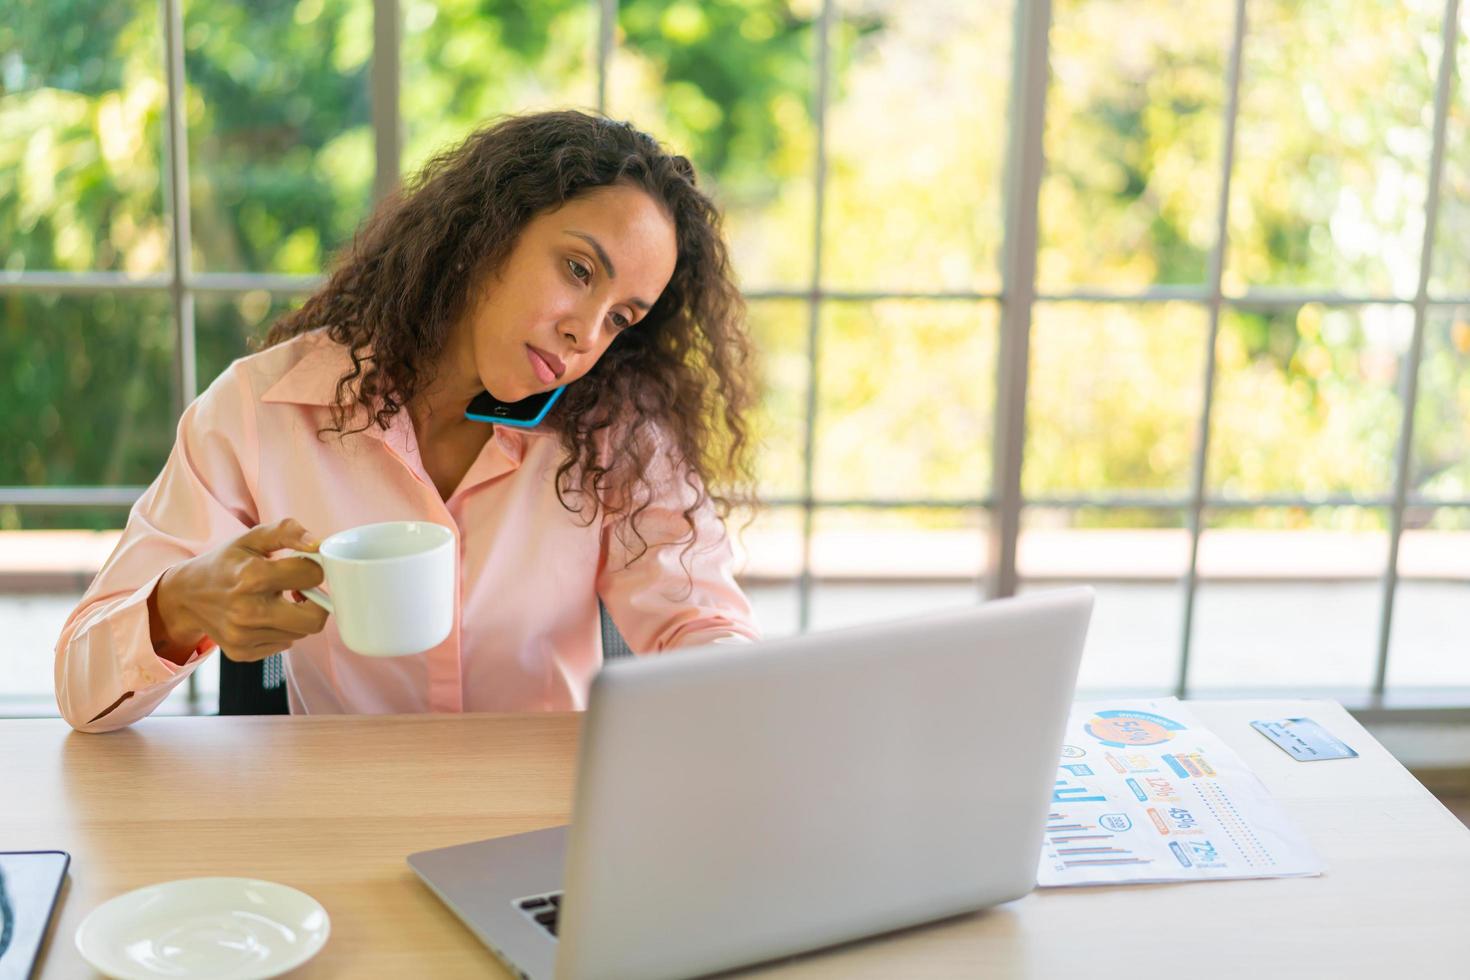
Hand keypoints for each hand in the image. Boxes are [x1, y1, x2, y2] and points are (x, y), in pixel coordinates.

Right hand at [149, 518, 329, 663]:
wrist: (185, 596)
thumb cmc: (225, 563)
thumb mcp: (252, 538)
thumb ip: (287, 532)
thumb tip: (317, 544)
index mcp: (252, 576)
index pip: (313, 576)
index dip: (314, 568)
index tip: (303, 567)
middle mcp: (248, 611)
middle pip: (315, 620)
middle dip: (316, 603)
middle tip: (301, 590)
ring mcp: (244, 636)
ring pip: (301, 633)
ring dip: (297, 616)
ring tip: (276, 600)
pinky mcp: (242, 652)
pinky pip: (283, 644)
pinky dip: (281, 630)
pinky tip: (264, 616)